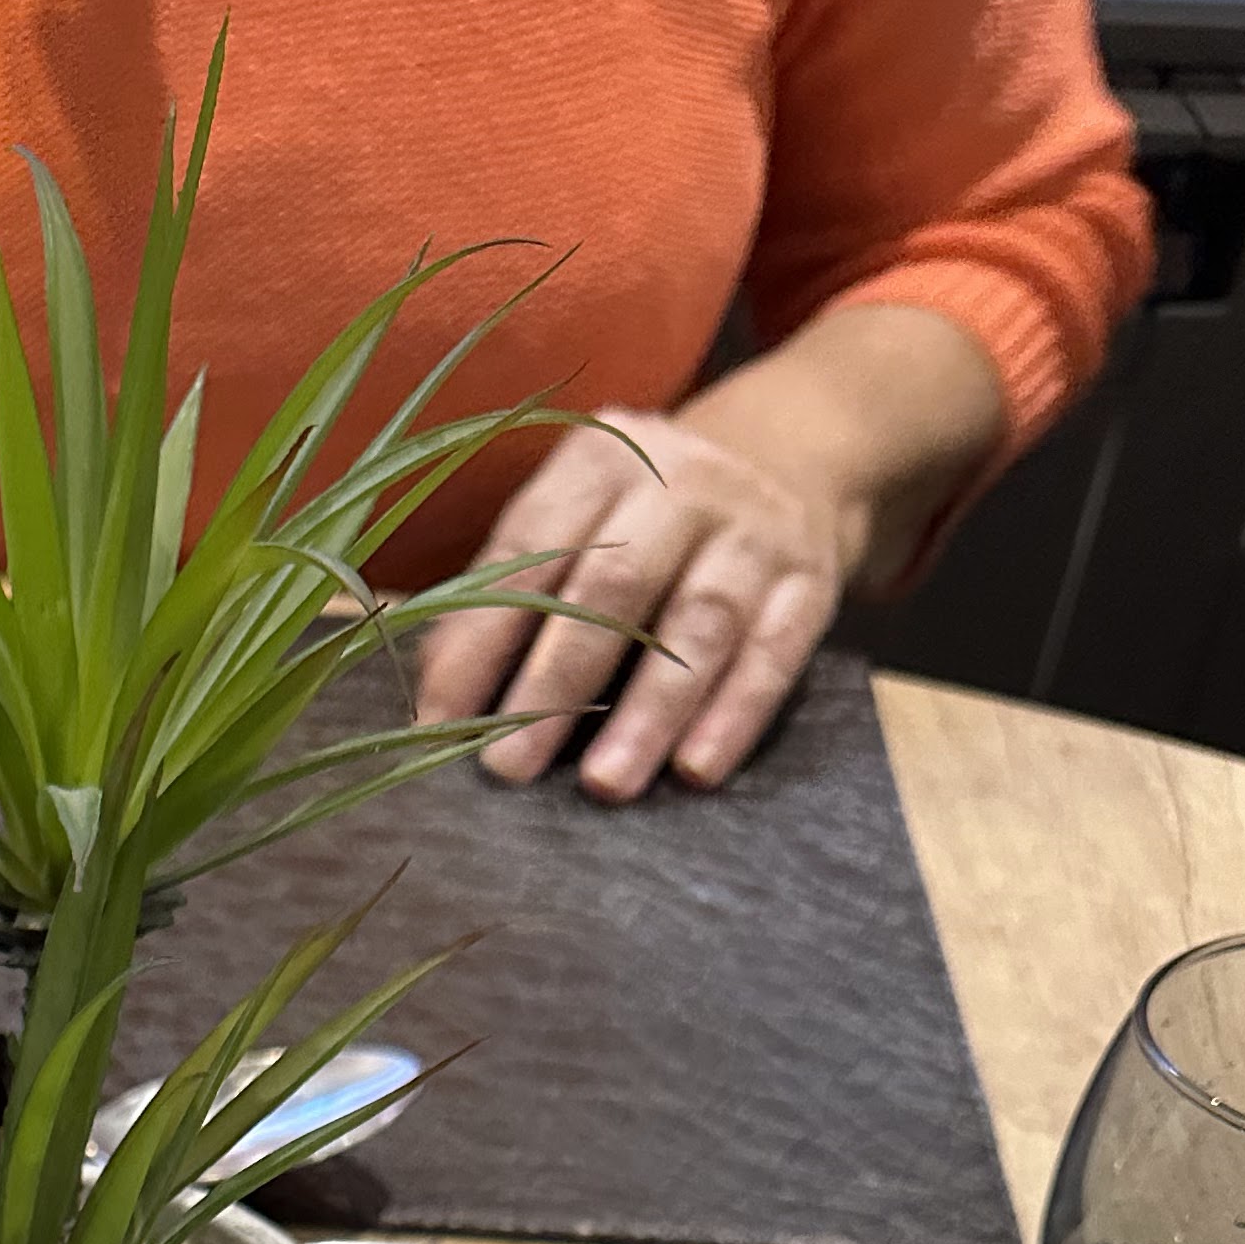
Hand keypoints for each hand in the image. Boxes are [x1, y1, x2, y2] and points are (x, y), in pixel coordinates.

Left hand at [412, 304, 1004, 802]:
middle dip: (556, 684)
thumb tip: (434, 704)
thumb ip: (503, 597)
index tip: (440, 725)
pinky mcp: (810, 578)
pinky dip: (735, 714)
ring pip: (699, 623)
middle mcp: (680, 483)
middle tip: (509, 769)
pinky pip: (775, 652)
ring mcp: (752, 529)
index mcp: (599, 460)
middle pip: (613, 587)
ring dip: (649, 712)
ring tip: (603, 786)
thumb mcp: (574, 523)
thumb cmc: (642, 522)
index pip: (528, 555)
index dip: (479, 643)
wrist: (792, 457)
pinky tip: (697, 771)